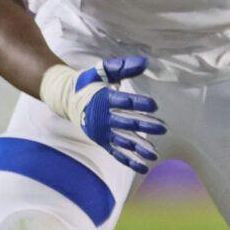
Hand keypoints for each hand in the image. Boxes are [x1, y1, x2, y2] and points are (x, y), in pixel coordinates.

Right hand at [42, 55, 166, 172]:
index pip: (123, 102)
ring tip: (155, 153)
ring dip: (140, 147)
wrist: (66, 99)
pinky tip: (145, 167)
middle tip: (163, 128)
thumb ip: (122, 67)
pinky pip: (117, 153)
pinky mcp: (102, 141)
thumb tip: (144, 62)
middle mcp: (102, 118)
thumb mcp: (102, 71)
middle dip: (145, 126)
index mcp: (102, 99)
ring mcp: (102, 132)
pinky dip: (130, 161)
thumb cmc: (88, 83)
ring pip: (123, 141)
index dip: (139, 103)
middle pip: (126, 123)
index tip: (155, 105)